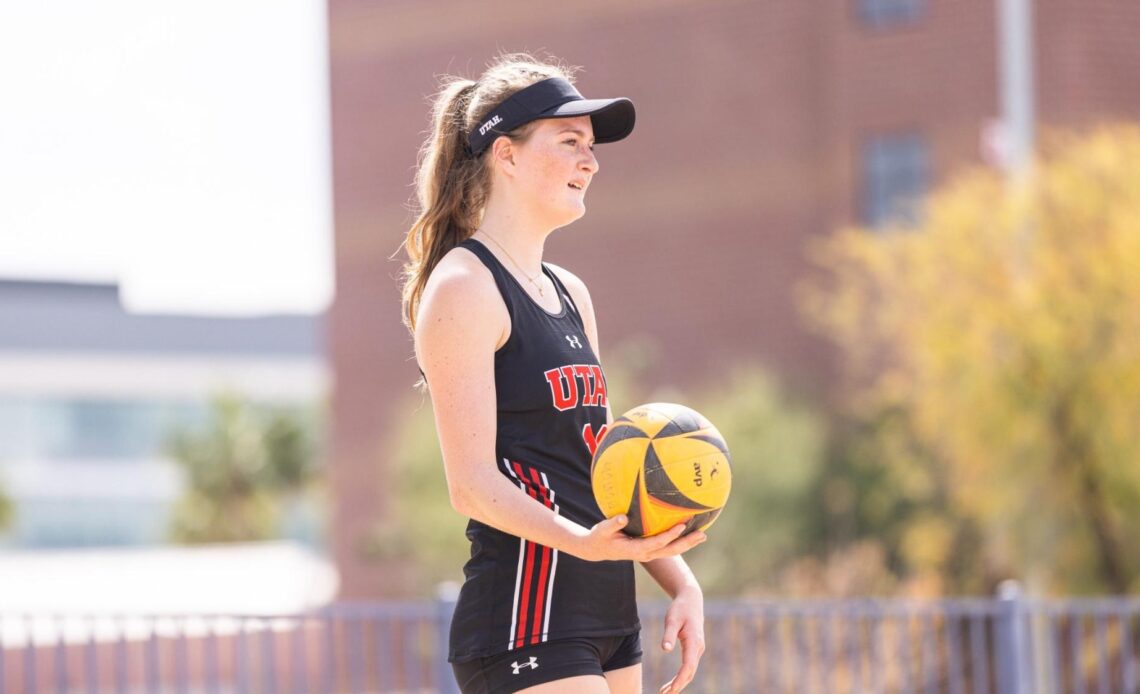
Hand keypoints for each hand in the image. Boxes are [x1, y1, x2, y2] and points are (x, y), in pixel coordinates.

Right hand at [574, 515, 706, 562]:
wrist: (597, 550)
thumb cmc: (600, 537)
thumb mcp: (602, 530)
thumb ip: (613, 524)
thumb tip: (623, 517)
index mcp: (636, 549)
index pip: (657, 542)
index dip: (670, 535)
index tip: (681, 526)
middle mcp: (645, 554)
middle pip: (670, 550)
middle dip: (687, 543)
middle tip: (702, 535)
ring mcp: (648, 554)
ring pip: (671, 551)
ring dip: (687, 544)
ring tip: (702, 536)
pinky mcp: (649, 551)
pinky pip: (667, 547)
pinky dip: (679, 542)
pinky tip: (689, 534)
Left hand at [658, 584, 704, 693]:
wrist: (691, 600)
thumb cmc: (680, 609)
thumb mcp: (671, 619)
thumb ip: (668, 635)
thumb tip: (665, 649)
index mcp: (694, 642)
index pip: (688, 667)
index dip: (679, 680)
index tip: (671, 690)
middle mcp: (698, 648)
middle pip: (690, 673)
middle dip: (678, 685)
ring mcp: (698, 649)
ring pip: (690, 671)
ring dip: (679, 683)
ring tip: (665, 691)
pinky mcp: (694, 649)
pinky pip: (689, 666)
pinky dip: (681, 676)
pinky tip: (672, 682)